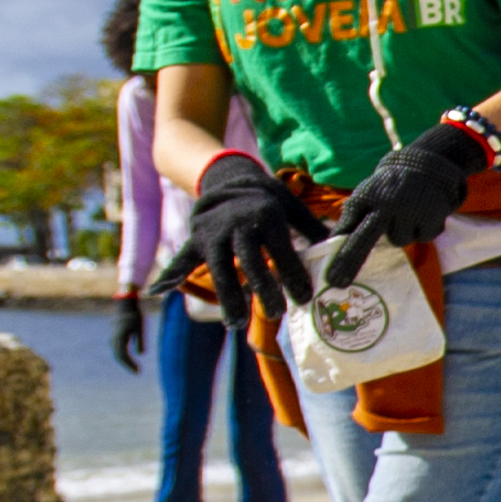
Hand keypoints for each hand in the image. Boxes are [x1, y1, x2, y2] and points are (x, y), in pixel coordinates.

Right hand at [109, 294, 147, 371]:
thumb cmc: (135, 315)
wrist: (125, 304)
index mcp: (119, 337)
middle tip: (137, 372)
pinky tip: (130, 358)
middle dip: (128, 365)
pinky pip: (118, 347)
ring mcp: (114, 336)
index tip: (138, 372)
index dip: (129, 365)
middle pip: (119, 355)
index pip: (122, 355)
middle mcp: (114, 338)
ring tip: (134, 367)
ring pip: (118, 352)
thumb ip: (140, 340)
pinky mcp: (116, 334)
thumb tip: (140, 354)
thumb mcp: (140, 327)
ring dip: (125, 360)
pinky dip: (124, 354)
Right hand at [150, 155, 322, 318]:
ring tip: (236, 324)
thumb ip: (314, 230)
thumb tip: (343, 250)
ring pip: (220, 268)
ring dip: (228, 296)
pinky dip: (169, 273)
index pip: (282, 250)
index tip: (305, 298)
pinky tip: (157, 291)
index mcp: (267, 217)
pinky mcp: (195, 240)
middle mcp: (238, 225)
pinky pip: (181, 258)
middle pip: (252, 261)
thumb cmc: (268, 199)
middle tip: (277, 313)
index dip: (293, 274)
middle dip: (264, 288)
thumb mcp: (293, 207)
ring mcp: (214, 233)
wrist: (228, 177)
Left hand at [318, 117, 491, 289]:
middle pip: (364, 238)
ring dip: (402, 231)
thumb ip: (351, 220)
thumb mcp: (367, 197)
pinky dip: (423, 229)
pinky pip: (423, 237)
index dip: (339, 254)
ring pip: (399, 241)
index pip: (348, 229)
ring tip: (406, 213)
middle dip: (350, 261)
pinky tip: (423, 213)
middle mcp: (384, 204)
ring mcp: (408, 210)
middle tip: (339, 282)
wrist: (426, 165)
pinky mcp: (431, 215)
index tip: (330, 278)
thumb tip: (330, 244)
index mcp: (366, 198)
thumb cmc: (389, 187)